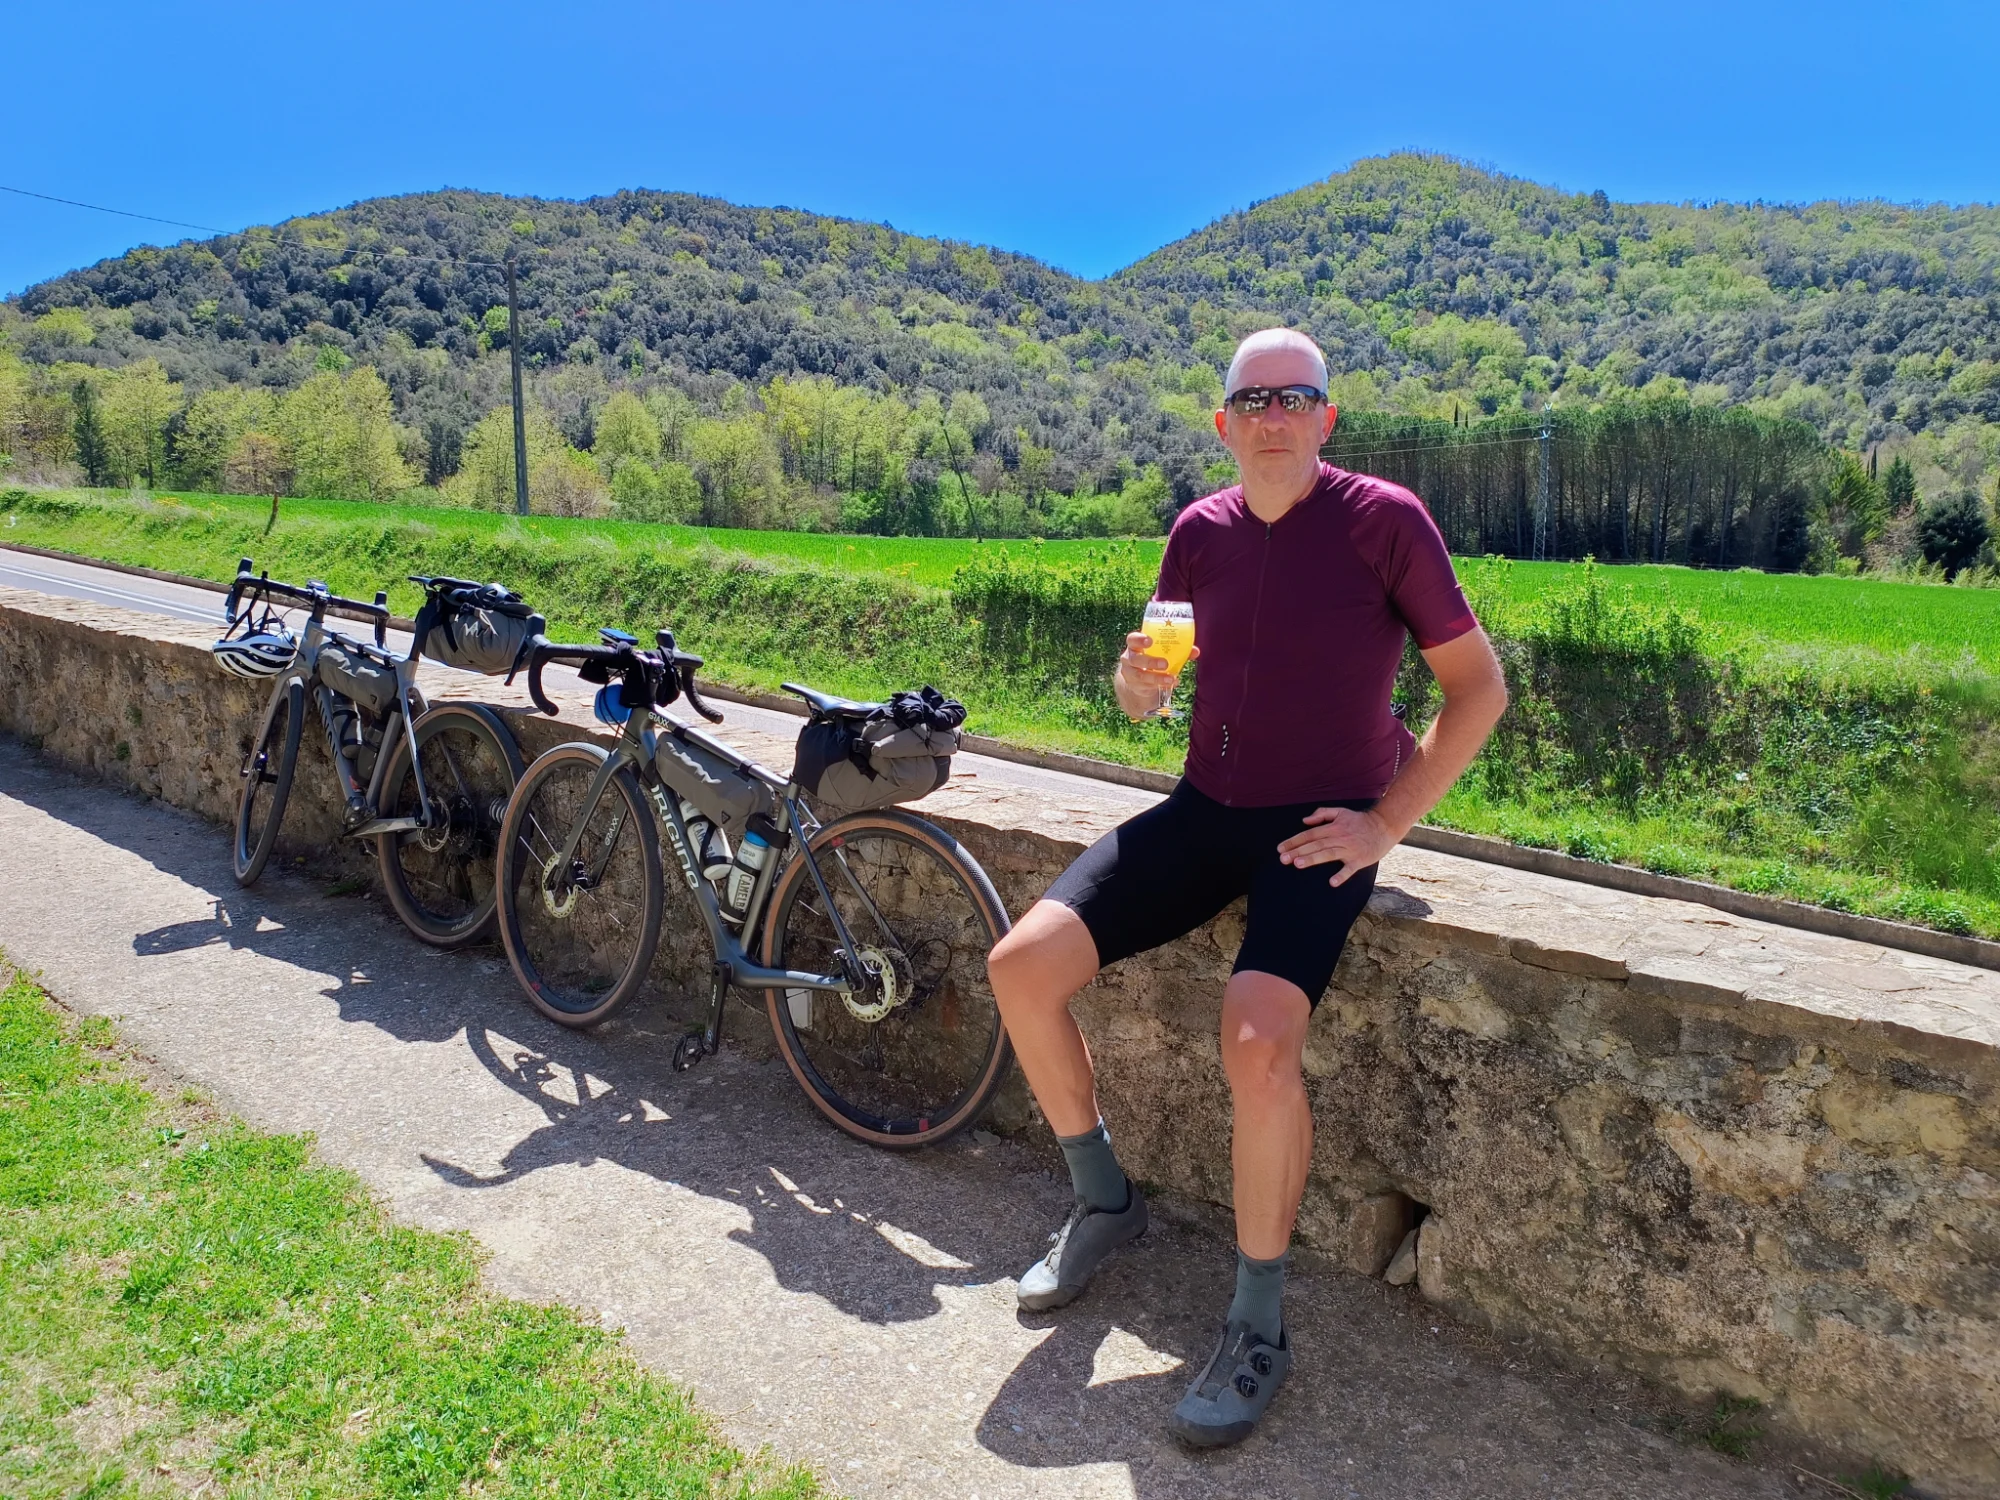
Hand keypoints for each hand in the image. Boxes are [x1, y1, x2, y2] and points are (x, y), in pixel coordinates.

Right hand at [1114, 632, 1196, 720]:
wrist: (1138, 679)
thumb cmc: (1153, 658)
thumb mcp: (1161, 652)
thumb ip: (1178, 650)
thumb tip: (1195, 651)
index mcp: (1135, 645)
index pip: (1132, 639)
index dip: (1139, 639)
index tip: (1150, 640)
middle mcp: (1129, 658)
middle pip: (1136, 659)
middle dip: (1150, 661)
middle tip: (1165, 663)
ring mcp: (1131, 673)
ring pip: (1141, 675)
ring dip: (1157, 677)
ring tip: (1171, 678)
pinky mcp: (1136, 686)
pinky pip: (1147, 686)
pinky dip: (1160, 684)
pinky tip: (1172, 683)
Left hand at [1277, 806, 1400, 886]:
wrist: (1384, 826)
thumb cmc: (1360, 821)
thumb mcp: (1341, 812)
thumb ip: (1322, 813)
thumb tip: (1304, 821)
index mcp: (1334, 827)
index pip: (1310, 834)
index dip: (1294, 841)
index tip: (1281, 849)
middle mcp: (1340, 837)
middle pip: (1316, 844)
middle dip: (1298, 851)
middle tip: (1283, 859)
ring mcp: (1350, 849)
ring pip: (1328, 854)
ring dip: (1313, 858)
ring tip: (1298, 864)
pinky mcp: (1360, 860)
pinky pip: (1350, 869)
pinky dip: (1342, 875)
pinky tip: (1332, 882)